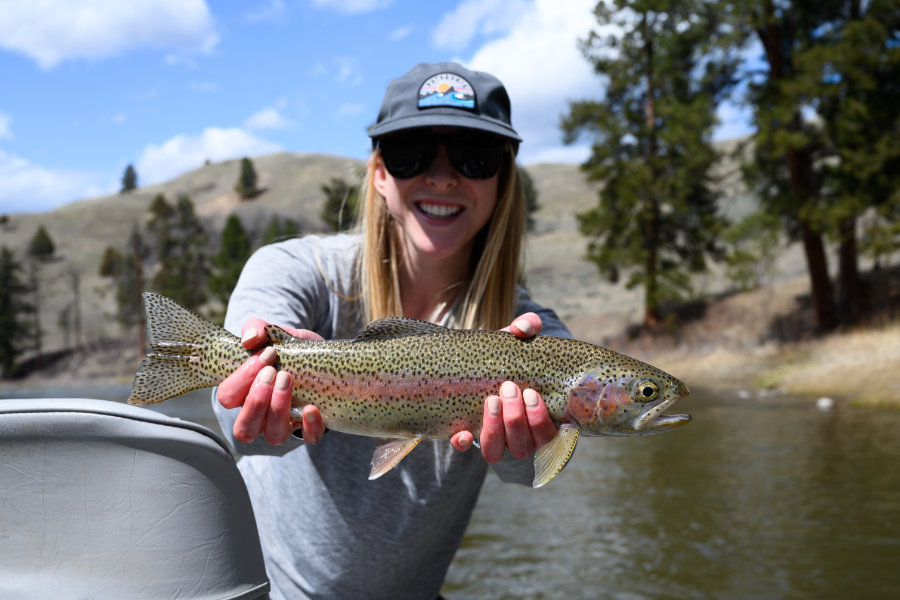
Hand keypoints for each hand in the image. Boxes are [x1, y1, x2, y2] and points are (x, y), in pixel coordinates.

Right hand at [216, 317, 325, 444]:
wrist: (320, 359)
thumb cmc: (288, 349)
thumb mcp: (273, 335)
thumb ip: (257, 329)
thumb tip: (250, 338)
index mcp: (243, 394)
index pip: (227, 397)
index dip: (243, 377)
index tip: (267, 353)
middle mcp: (259, 416)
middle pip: (244, 427)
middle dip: (256, 400)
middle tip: (274, 372)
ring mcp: (284, 425)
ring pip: (273, 435)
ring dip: (278, 409)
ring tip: (288, 379)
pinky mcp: (310, 428)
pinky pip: (309, 438)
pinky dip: (310, 426)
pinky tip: (311, 408)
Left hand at [449, 313, 558, 460]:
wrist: (478, 366)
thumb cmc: (508, 358)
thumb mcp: (517, 343)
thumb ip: (526, 328)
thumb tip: (523, 328)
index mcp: (539, 419)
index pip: (548, 435)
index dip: (539, 420)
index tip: (531, 392)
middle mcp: (519, 437)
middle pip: (523, 445)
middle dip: (515, 418)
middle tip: (508, 387)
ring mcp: (495, 440)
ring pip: (497, 451)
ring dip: (495, 429)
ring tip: (491, 400)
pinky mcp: (469, 437)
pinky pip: (467, 449)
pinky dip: (465, 443)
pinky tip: (463, 433)